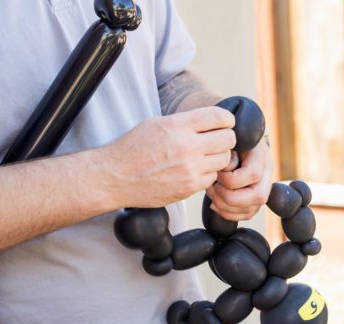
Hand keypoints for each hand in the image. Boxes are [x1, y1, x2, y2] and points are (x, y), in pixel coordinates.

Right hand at [104, 106, 235, 208]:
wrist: (115, 177)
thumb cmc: (133, 148)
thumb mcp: (156, 123)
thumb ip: (184, 122)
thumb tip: (209, 121)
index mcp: (178, 125)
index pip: (219, 117)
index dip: (226, 119)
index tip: (225, 123)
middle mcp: (187, 146)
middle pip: (228, 139)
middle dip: (226, 139)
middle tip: (217, 141)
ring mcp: (190, 169)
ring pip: (224, 160)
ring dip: (218, 157)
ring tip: (205, 157)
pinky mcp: (189, 187)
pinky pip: (212, 178)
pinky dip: (207, 174)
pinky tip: (195, 171)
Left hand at [206, 139, 273, 220]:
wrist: (237, 143)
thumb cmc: (230, 142)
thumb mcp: (229, 139)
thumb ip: (227, 150)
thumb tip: (224, 167)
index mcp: (261, 157)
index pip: (253, 174)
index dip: (230, 178)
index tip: (217, 172)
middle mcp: (266, 175)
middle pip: (257, 197)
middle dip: (228, 196)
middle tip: (212, 187)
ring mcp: (263, 190)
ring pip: (250, 210)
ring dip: (224, 206)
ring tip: (212, 192)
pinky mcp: (255, 201)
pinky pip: (246, 215)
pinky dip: (227, 213)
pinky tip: (216, 203)